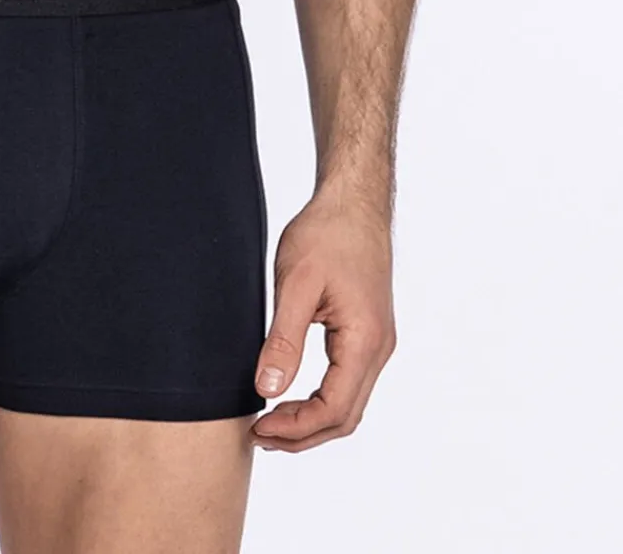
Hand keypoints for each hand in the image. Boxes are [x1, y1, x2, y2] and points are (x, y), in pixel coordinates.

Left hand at [251, 189, 395, 450]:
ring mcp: (376, 342)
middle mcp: (378, 348)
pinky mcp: (367, 333)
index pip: (333, 409)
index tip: (258, 428)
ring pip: (348, 404)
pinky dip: (321, 400)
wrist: (353, 202)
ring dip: (311, 421)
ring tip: (270, 423)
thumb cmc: (327, 233)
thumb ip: (283, 340)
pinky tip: (292, 397)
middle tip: (258, 435)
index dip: (295, 428)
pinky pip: (348, 382)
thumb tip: (268, 390)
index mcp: (365, 341)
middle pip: (344, 417)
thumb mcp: (296, 283)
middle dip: (302, 434)